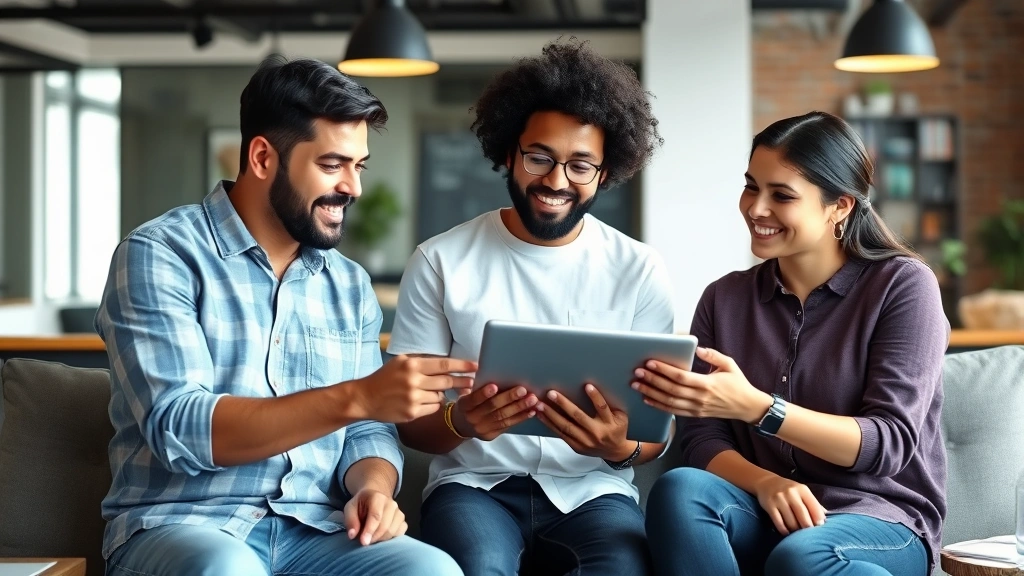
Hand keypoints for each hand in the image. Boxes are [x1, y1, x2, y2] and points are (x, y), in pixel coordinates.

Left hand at [343, 488, 407, 545]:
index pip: (376, 516)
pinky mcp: (403, 522)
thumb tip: (352, 535)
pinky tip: (381, 537)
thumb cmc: (360, 505)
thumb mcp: (350, 508)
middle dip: (374, 537)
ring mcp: (399, 513)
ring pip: (392, 532)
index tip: (363, 542)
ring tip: (371, 537)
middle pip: (385, 526)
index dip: (370, 530)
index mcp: (377, 497)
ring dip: (380, 539)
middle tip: (364, 542)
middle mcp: (391, 504)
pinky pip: (399, 534)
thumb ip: (350, 520)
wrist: (374, 499)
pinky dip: (390, 539)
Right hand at [352, 356, 476, 422]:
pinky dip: (432, 405)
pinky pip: (433, 408)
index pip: (444, 364)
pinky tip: (421, 401)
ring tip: (428, 391)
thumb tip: (447, 364)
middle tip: (471, 382)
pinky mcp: (412, 413)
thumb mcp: (401, 362)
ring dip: (440, 394)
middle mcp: (413, 381)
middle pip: (447, 381)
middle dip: (462, 382)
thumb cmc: (385, 378)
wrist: (365, 398)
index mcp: (412, 365)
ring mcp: (413, 398)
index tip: (476, 366)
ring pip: (440, 396)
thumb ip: (422, 362)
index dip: (462, 365)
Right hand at [451, 384, 538, 440]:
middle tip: (523, 390)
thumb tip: (495, 372)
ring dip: (519, 408)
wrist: (462, 425)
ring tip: (532, 400)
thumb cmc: (469, 404)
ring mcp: (482, 428)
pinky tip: (531, 411)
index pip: (474, 399)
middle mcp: (472, 418)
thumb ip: (477, 387)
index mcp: (464, 406)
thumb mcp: (466, 394)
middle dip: (509, 398)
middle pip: (492, 408)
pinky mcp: (491, 435)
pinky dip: (521, 417)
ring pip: (503, 417)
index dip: (484, 393)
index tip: (495, 386)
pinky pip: (507, 425)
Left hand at [535, 384, 633, 460]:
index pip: (602, 408)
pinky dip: (550, 424)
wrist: (615, 451)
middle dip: (563, 404)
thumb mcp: (620, 416)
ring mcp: (585, 441)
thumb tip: (592, 388)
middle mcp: (596, 433)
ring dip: (551, 414)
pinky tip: (541, 415)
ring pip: (566, 426)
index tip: (587, 386)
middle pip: (578, 417)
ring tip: (540, 404)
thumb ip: (609, 405)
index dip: (595, 397)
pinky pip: (561, 434)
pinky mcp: (577, 446)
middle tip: (551, 393)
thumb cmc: (617, 429)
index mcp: (610, 423)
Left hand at [632, 347, 770, 423]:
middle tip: (637, 372)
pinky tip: (647, 399)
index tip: (650, 362)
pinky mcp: (695, 415)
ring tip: (637, 385)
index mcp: (707, 384)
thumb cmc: (738, 383)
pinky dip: (659, 406)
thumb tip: (697, 348)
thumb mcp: (729, 364)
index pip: (681, 377)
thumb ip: (713, 355)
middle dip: (652, 380)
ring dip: (651, 393)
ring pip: (669, 402)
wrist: (747, 406)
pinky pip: (674, 411)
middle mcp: (700, 398)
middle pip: (671, 389)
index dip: (664, 370)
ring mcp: (697, 408)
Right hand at [753, 475, 825, 535]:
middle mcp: (791, 493)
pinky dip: (784, 530)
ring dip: (795, 530)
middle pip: (803, 515)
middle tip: (809, 534)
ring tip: (798, 534)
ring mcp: (779, 499)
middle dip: (807, 527)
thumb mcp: (802, 492)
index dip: (818, 519)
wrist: (766, 482)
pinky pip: (778, 522)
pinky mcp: (769, 505)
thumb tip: (826, 518)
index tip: (819, 527)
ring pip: (791, 521)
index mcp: (802, 489)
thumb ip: (814, 504)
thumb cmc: (789, 490)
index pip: (814, 507)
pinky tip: (786, 532)